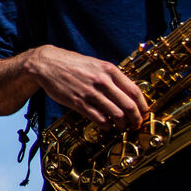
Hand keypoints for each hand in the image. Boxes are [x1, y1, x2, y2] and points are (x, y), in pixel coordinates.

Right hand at [27, 44, 146, 127]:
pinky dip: (106, 125)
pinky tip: (106, 126)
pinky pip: (98, 118)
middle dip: (136, 118)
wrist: (46, 64)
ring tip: (122, 126)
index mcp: (109, 70)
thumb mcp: (95, 64)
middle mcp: (102, 81)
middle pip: (128, 105)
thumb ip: (111, 76)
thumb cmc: (72, 64)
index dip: (142, 105)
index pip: (134, 91)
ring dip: (122, 124)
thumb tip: (126, 91)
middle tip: (136, 124)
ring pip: (115, 113)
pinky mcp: (78, 102)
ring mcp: (90, 92)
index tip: (144, 112)